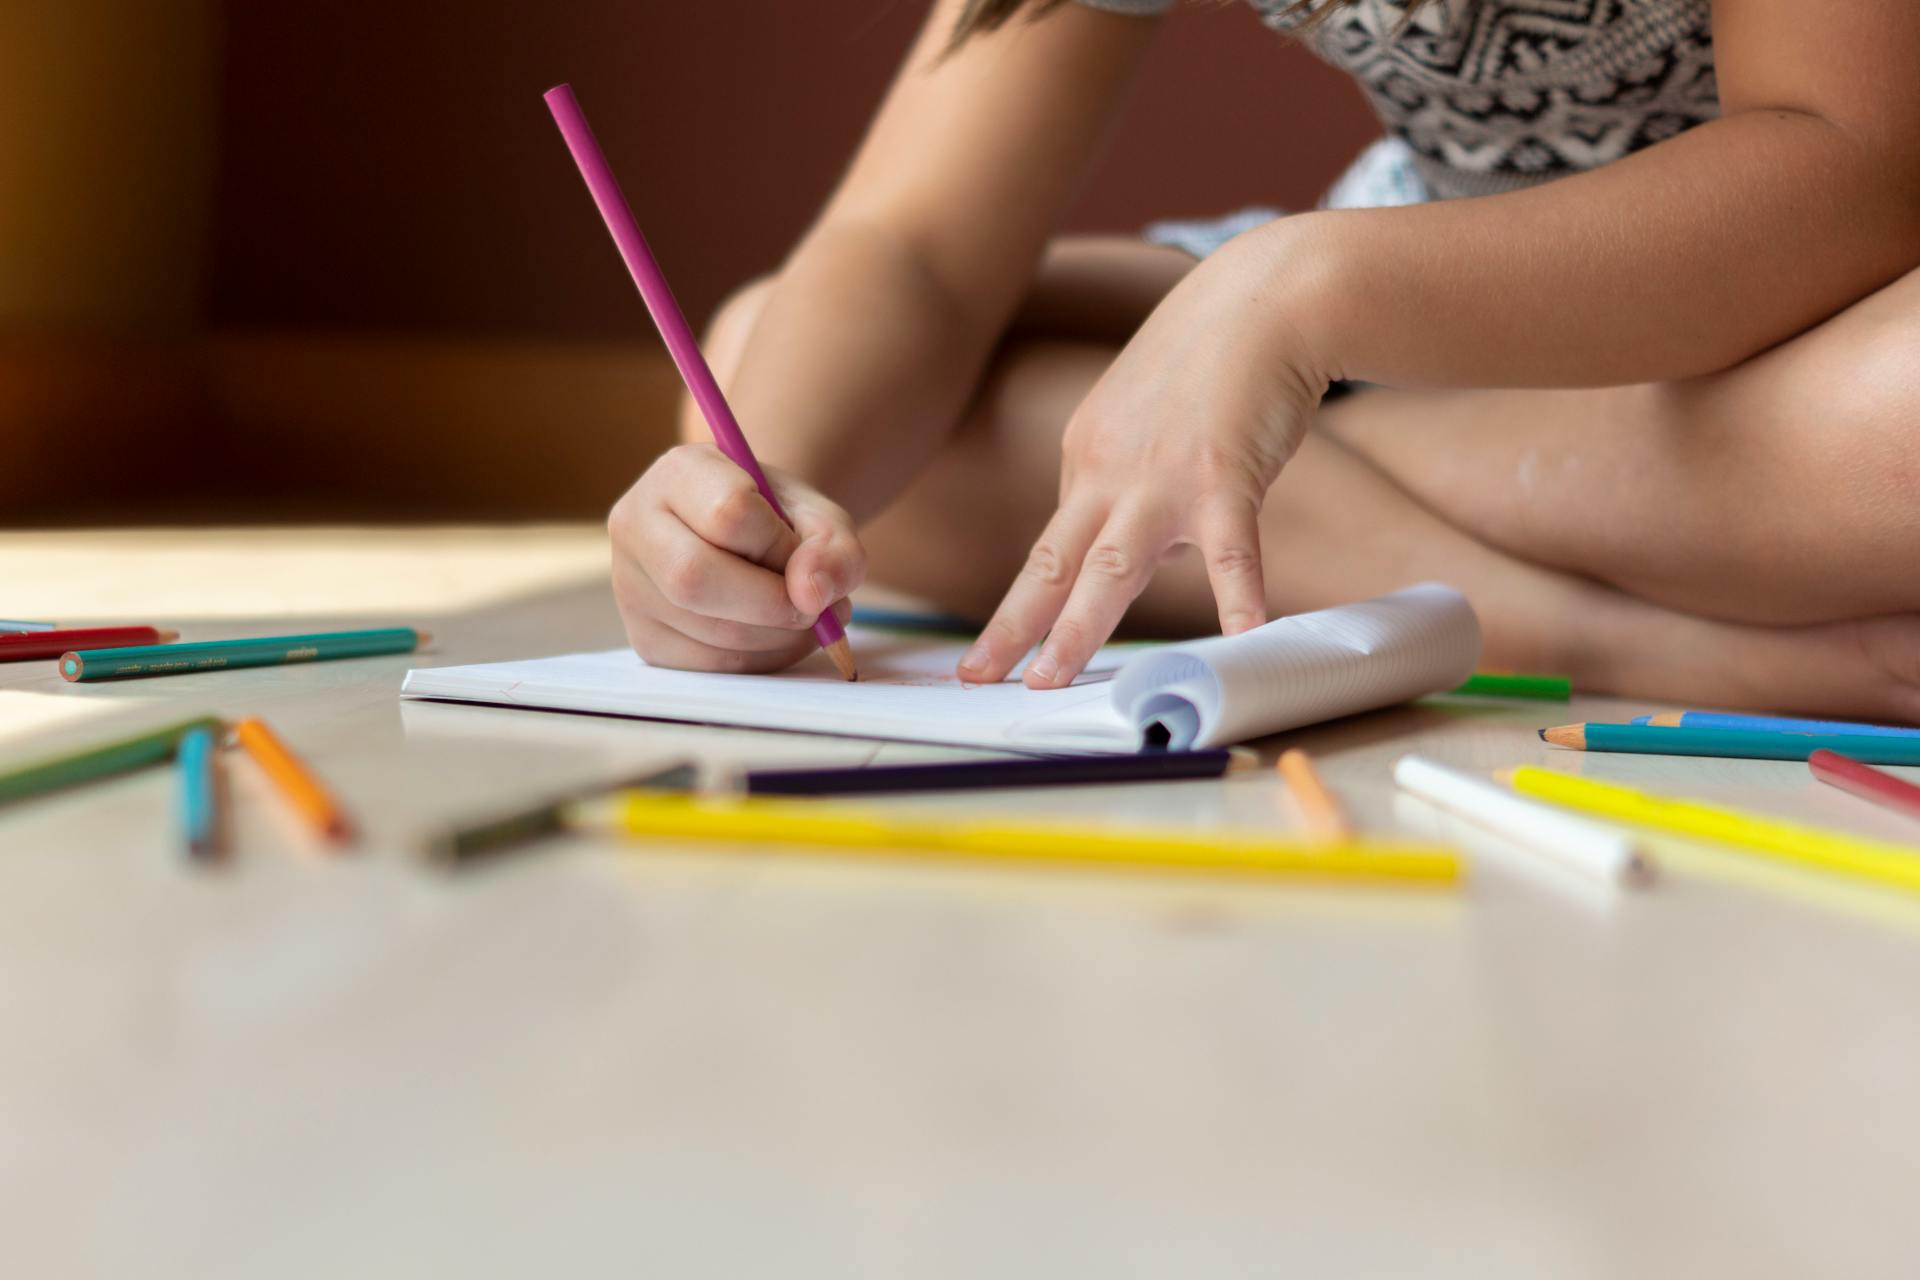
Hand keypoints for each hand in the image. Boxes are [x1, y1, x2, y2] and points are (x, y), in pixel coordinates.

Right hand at [609, 443, 865, 672]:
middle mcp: (636, 524)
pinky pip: (708, 665)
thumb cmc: (781, 521)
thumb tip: (811, 596)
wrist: (747, 540)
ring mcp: (630, 586)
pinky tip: (778, 637)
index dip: (781, 546)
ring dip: (778, 638)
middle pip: (694, 578)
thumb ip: (832, 547)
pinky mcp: (644, 638)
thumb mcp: (819, 515)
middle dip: (773, 604)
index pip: (729, 513)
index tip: (802, 553)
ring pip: (705, 630)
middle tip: (816, 608)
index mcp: (678, 472)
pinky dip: (760, 660)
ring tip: (807, 619)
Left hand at [957, 238, 1327, 687]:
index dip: (1032, 601)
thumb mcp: (1142, 414)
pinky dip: (1236, 592)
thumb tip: (1149, 544)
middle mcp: (1108, 470)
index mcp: (1085, 454)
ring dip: (1075, 630)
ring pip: (1108, 569)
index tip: (1000, 648)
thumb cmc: (1213, 356)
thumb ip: (1133, 476)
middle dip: (1012, 627)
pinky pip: (1230, 548)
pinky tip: (1241, 632)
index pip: (1054, 544)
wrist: (1265, 295)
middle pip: (1050, 564)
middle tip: (975, 677)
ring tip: (1049, 680)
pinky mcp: (1225, 476)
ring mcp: (1163, 477)